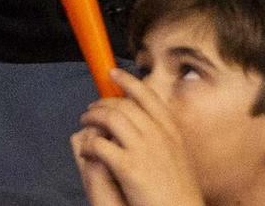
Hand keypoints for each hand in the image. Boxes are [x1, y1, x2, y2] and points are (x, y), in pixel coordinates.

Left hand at [70, 71, 203, 205]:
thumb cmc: (180, 192)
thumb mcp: (178, 156)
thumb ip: (163, 137)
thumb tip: (145, 124)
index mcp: (171, 131)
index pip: (147, 95)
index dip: (127, 80)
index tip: (113, 73)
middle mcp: (158, 135)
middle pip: (123, 105)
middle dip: (102, 102)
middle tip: (91, 108)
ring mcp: (144, 150)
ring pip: (109, 118)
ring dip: (92, 117)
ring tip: (85, 122)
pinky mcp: (129, 167)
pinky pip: (99, 145)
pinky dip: (89, 145)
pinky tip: (86, 151)